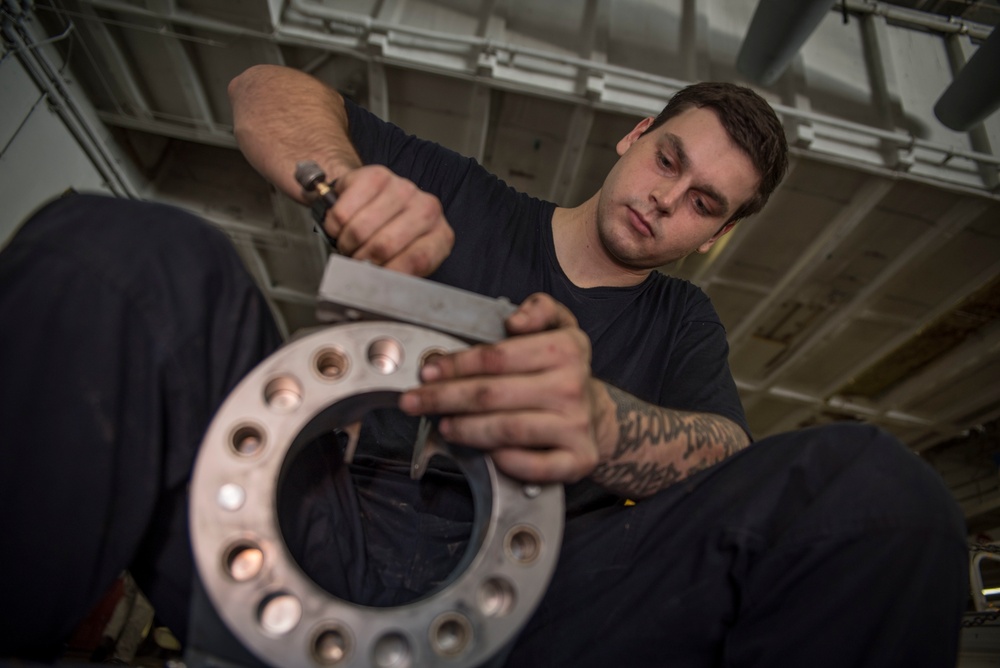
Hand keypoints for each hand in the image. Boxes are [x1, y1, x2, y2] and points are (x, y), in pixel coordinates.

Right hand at [326, 165, 453, 276]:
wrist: (373, 199)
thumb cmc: (388, 234)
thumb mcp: (402, 261)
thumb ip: (399, 276)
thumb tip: (381, 291)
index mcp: (440, 235)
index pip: (417, 261)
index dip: (388, 274)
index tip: (373, 281)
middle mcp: (428, 209)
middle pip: (384, 246)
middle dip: (361, 259)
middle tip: (355, 260)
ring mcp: (403, 188)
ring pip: (360, 229)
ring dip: (346, 243)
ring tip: (349, 244)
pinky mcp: (376, 175)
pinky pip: (344, 212)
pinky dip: (334, 226)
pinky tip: (341, 226)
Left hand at [399, 294, 605, 482]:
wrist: (595, 416)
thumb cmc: (561, 369)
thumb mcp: (559, 326)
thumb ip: (539, 310)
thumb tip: (514, 321)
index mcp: (566, 348)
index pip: (496, 358)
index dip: (456, 365)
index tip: (428, 371)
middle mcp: (572, 386)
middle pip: (493, 394)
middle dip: (445, 398)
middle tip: (415, 402)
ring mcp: (576, 426)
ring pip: (507, 429)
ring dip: (466, 429)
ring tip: (443, 425)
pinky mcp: (578, 460)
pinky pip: (533, 466)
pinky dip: (504, 460)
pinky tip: (485, 453)